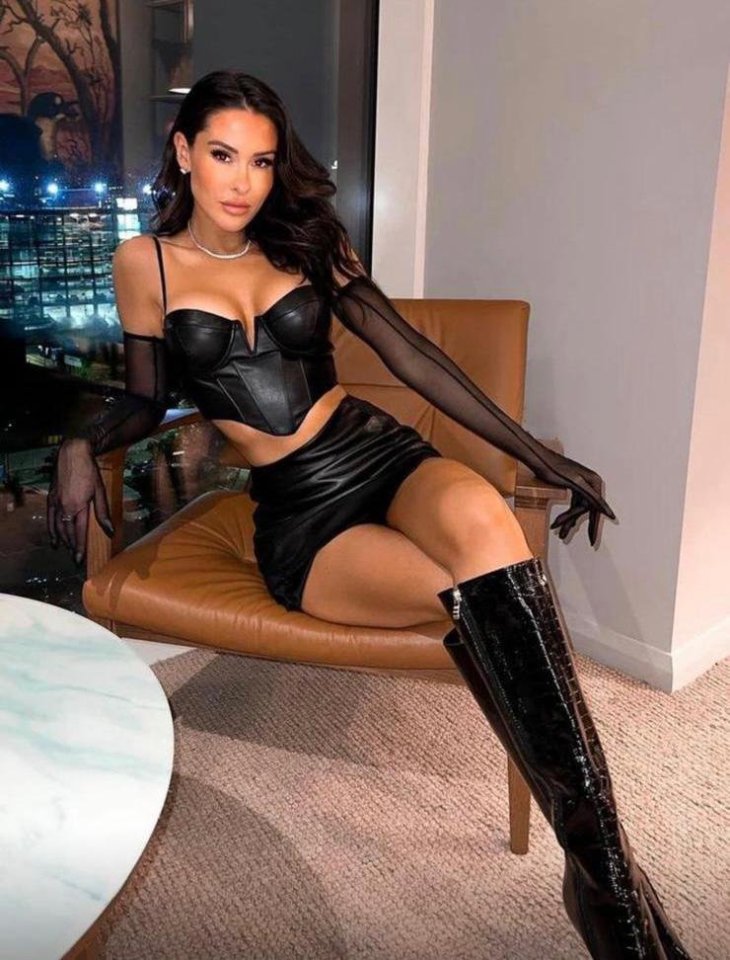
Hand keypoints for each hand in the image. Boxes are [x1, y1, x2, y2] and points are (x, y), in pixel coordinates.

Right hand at [47, 439, 114, 564]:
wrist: (72, 454)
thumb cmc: (89, 471)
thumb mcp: (100, 491)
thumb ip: (103, 512)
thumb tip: (109, 530)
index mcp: (79, 506)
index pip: (79, 532)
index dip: (80, 547)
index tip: (80, 559)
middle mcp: (65, 507)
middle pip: (67, 532)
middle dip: (71, 546)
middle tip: (75, 558)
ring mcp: (56, 502)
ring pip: (57, 527)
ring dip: (62, 540)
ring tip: (67, 549)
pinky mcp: (50, 497)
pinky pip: (49, 518)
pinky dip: (51, 529)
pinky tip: (54, 536)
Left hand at [530, 450, 615, 545]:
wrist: (537, 458)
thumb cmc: (553, 468)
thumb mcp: (574, 484)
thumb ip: (591, 496)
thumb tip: (604, 509)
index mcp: (593, 481)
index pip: (595, 508)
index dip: (593, 526)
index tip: (592, 540)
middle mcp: (590, 482)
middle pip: (585, 509)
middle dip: (574, 523)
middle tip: (567, 536)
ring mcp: (581, 484)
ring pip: (578, 507)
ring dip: (569, 520)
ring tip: (560, 533)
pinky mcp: (573, 485)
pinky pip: (573, 504)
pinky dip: (567, 513)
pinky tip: (561, 522)